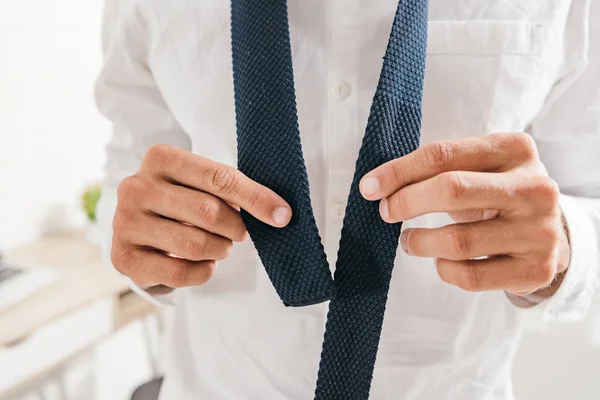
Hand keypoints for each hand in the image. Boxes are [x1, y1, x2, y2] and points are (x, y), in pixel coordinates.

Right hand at [112, 144, 291, 287]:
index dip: (256, 199)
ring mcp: (124, 223)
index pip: (219, 178)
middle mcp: (135, 187)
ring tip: (220, 246)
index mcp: (159, 157)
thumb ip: (237, 189)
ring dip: (220, 250)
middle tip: (239, 233)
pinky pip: (180, 274)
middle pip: (209, 212)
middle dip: (236, 228)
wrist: (139, 225)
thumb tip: (281, 214)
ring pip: (195, 245)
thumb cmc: (182, 198)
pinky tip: (204, 263)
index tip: (282, 215)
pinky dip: (203, 272)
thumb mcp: (203, 182)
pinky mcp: (123, 257)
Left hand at [360, 133, 570, 295]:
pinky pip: (471, 276)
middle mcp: (535, 188)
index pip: (443, 154)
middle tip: (387, 212)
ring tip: (409, 241)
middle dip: (407, 202)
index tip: (371, 186)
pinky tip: (440, 261)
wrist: (551, 233)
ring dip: (420, 242)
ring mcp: (540, 231)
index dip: (399, 171)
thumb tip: (377, 186)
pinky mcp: (536, 270)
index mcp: (516, 150)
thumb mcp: (478, 169)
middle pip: (452, 189)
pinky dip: (444, 270)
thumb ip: (435, 170)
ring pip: (458, 240)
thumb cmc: (497, 195)